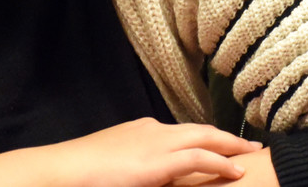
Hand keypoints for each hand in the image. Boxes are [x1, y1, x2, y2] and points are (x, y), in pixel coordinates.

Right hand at [0, 119, 262, 186]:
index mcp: (141, 132)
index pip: (181, 133)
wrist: (55, 173)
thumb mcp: (113, 168)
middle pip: (199, 131)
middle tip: (250, 146)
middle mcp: (152, 131)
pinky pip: (198, 159)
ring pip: (204, 140)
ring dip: (231, 147)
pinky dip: (220, 163)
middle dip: (226, 138)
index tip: (223, 146)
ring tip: (252, 156)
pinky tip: (237, 172)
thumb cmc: (78, 175)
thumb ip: (135, 169)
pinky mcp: (156, 162)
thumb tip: (143, 175)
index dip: (205, 140)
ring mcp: (155, 143)